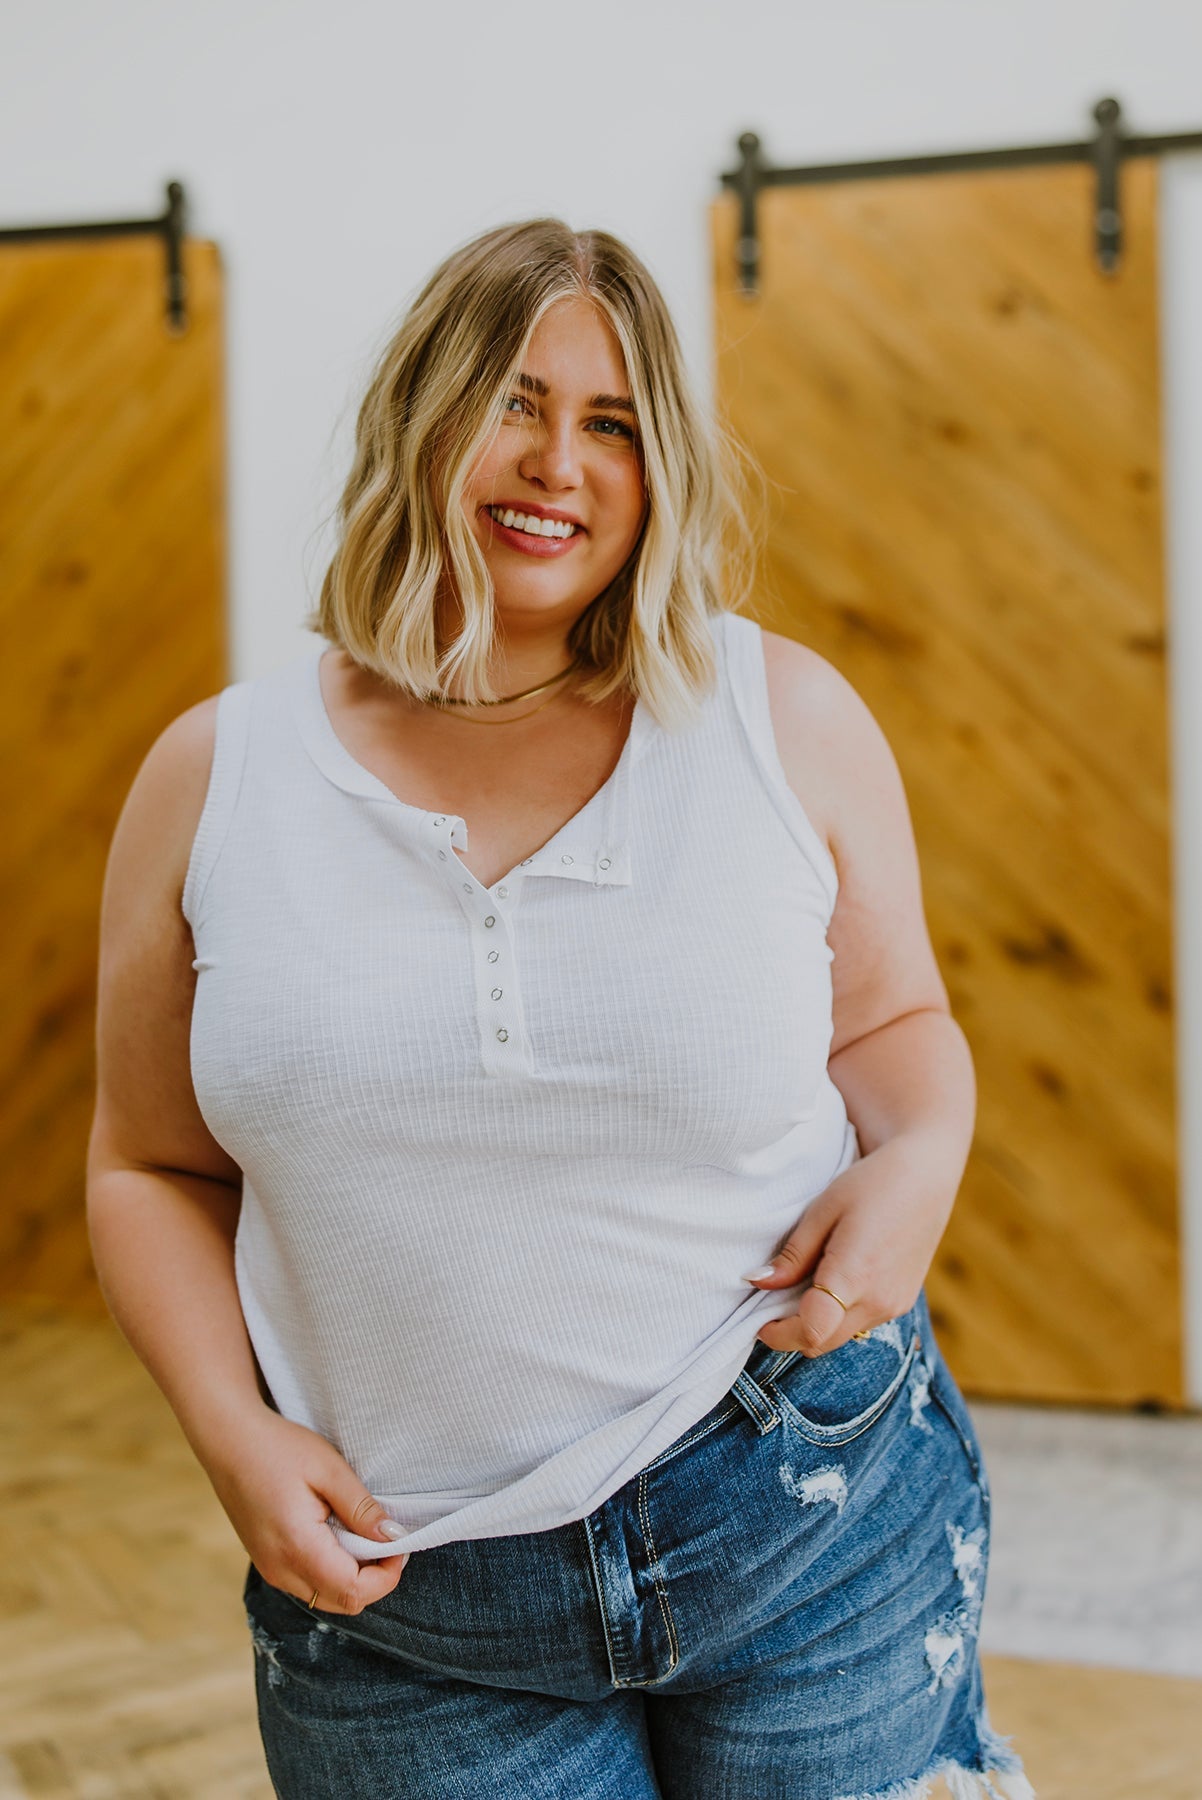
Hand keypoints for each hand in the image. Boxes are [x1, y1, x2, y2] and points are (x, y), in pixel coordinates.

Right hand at [195, 1404, 408, 1614]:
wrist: (228, 1439)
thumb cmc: (279, 1447)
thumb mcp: (329, 1469)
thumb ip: (361, 1508)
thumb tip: (394, 1537)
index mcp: (297, 1548)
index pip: (353, 1591)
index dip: (386, 1576)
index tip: (399, 1542)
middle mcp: (281, 1570)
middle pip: (343, 1602)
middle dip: (374, 1579)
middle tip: (386, 1537)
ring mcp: (270, 1569)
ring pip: (325, 1595)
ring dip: (353, 1575)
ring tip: (361, 1531)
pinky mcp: (267, 1561)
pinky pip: (308, 1582)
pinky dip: (332, 1569)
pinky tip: (336, 1534)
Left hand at [743, 1140, 955, 1356]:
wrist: (926, 1175)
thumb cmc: (871, 1184)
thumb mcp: (823, 1210)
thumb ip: (793, 1254)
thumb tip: (758, 1282)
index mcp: (854, 1276)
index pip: (810, 1331)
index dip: (778, 1335)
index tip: (760, 1321)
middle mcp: (878, 1300)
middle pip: (822, 1343)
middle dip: (792, 1334)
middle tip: (772, 1306)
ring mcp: (894, 1304)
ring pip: (841, 1336)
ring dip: (817, 1325)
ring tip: (804, 1286)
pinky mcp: (903, 1302)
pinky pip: (861, 1323)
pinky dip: (839, 1315)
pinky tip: (834, 1282)